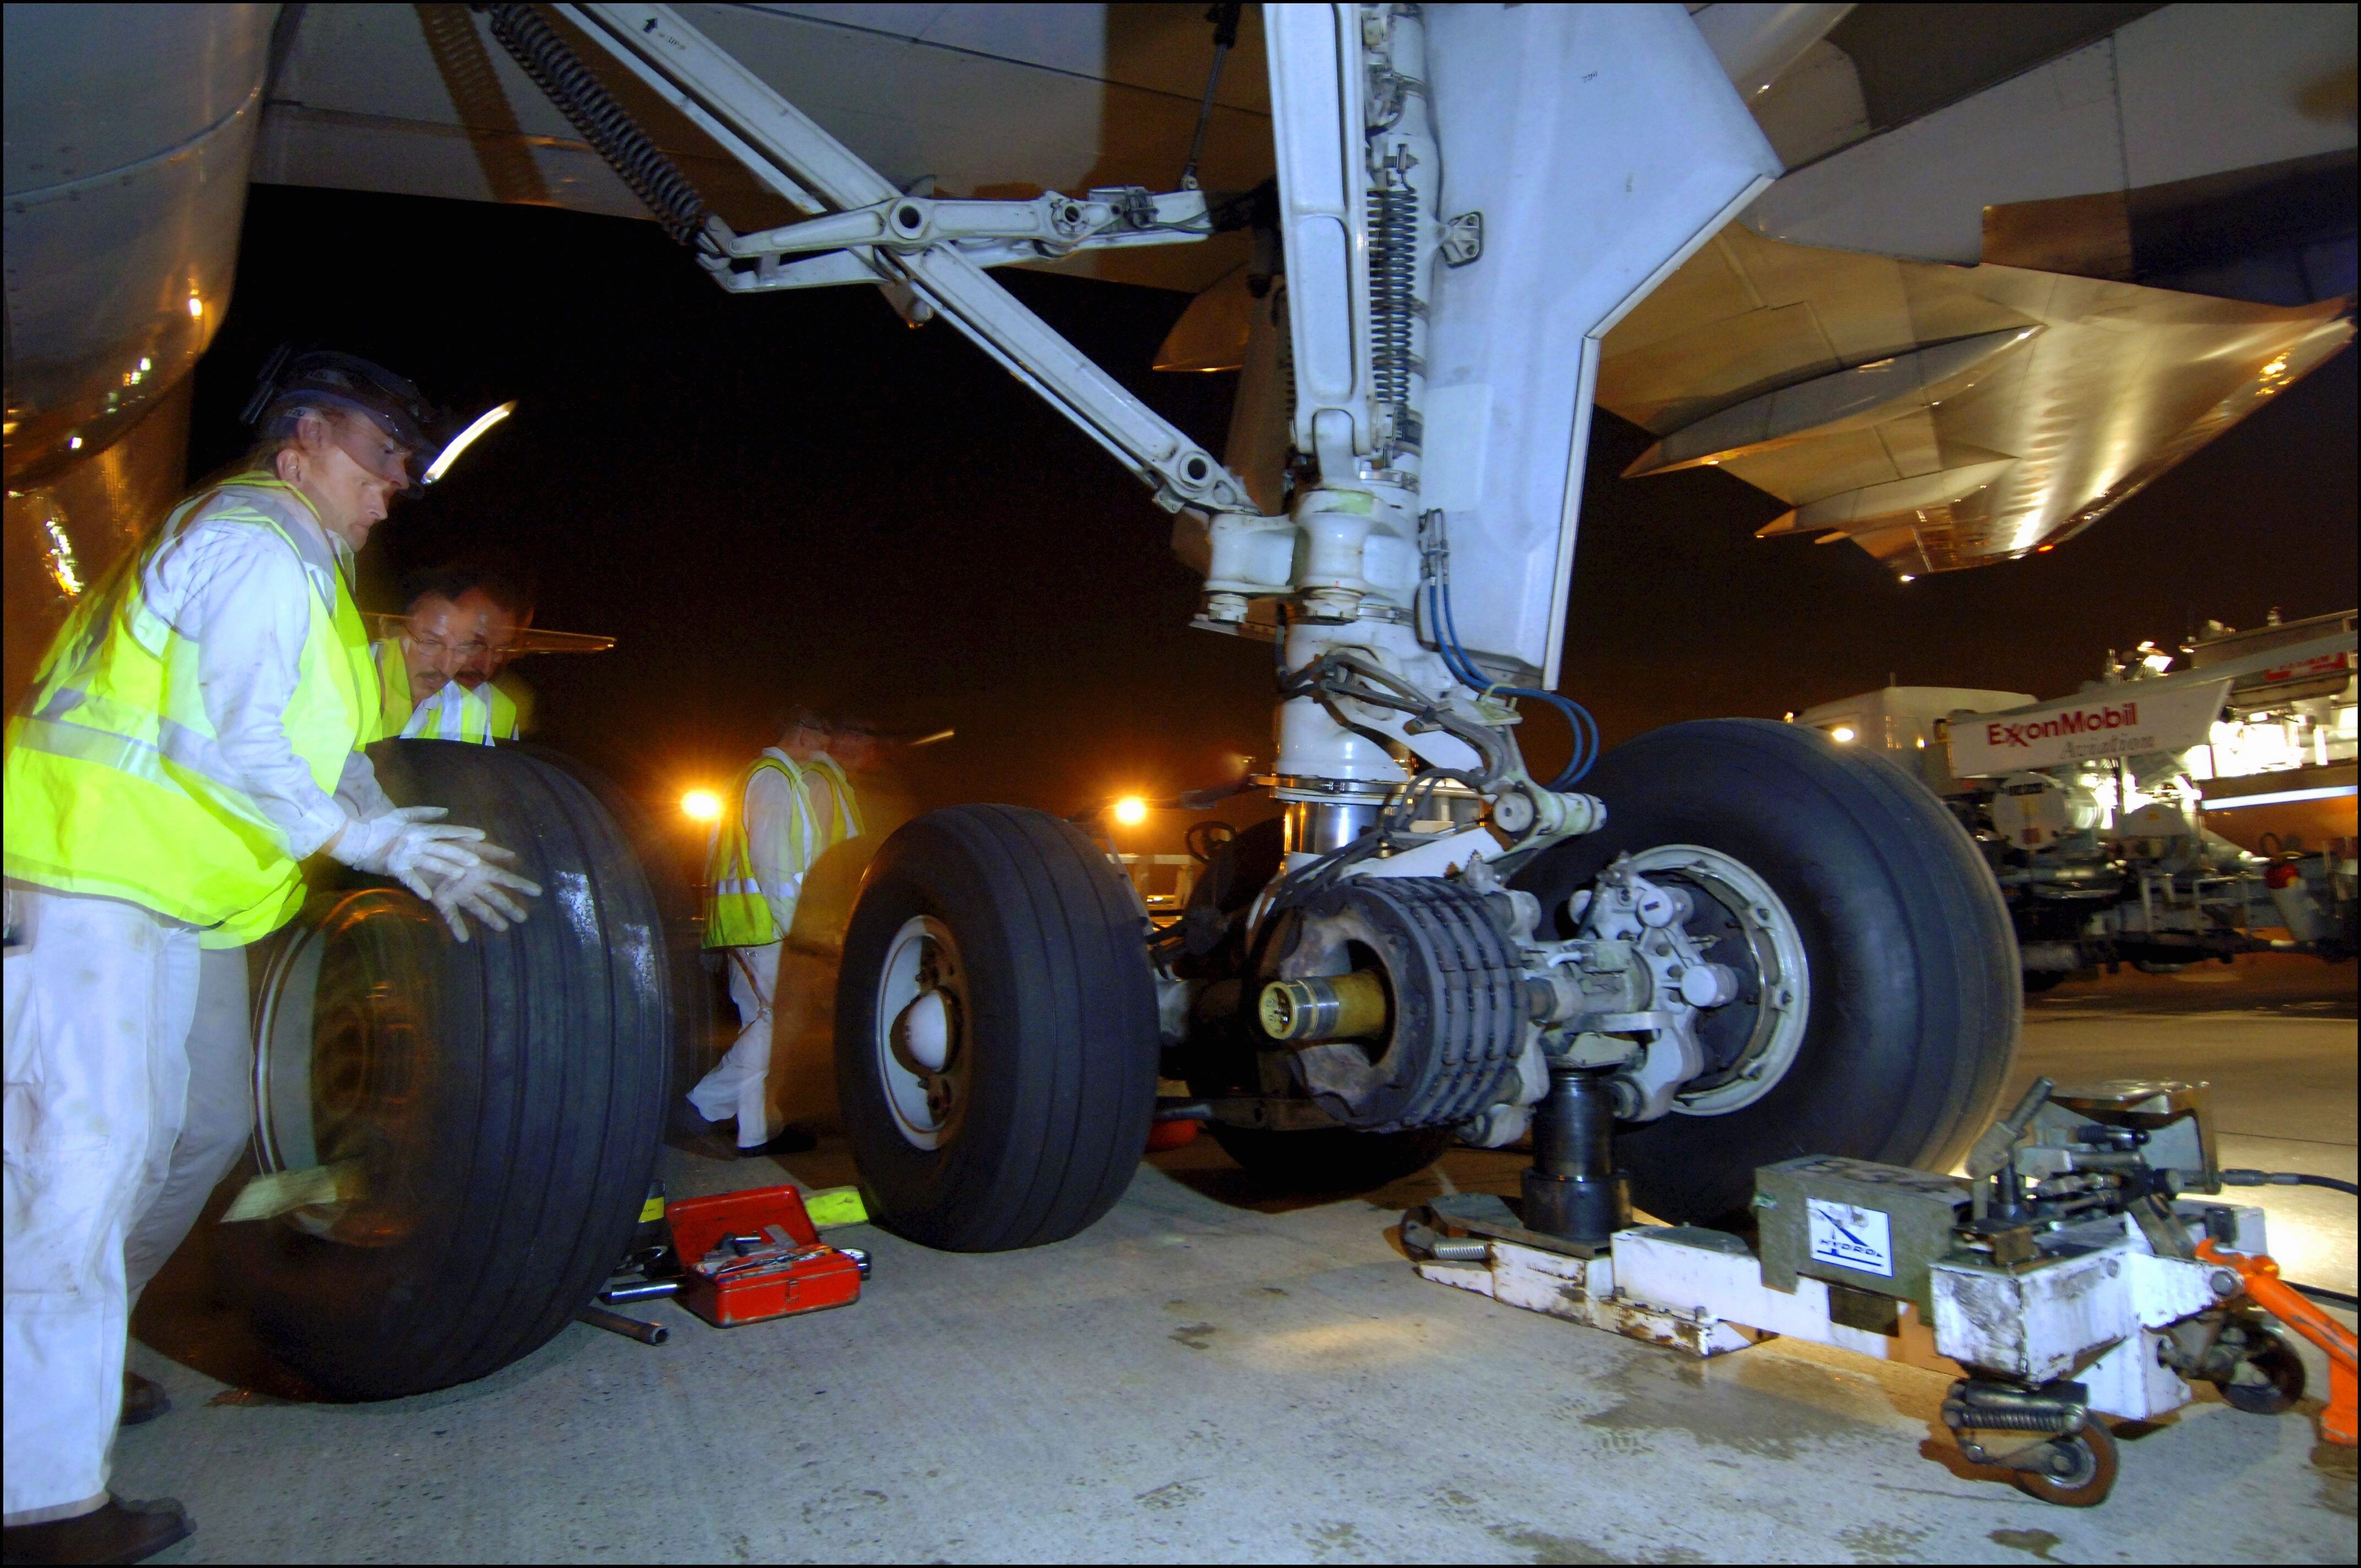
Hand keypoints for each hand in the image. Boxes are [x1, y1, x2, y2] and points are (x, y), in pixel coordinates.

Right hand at [325, 806, 485, 899]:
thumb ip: (425, 813)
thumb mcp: (402, 815)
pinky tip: (429, 896)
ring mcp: (406, 855)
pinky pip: (409, 878)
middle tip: (478, 862)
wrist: (355, 838)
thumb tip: (445, 810)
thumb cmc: (379, 827)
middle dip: (461, 854)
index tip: (481, 836)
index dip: (464, 832)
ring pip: (430, 862)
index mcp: (418, 829)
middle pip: (442, 847)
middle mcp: (415, 841)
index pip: (446, 830)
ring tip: (461, 875)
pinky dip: (418, 887)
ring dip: (446, 868)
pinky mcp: (395, 867)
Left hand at [426, 844, 542, 942]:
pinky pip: (451, 915)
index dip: (521, 884)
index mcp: (479, 869)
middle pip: (495, 896)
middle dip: (509, 906)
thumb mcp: (466, 842)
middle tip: (524, 918)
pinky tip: (464, 939)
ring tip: (503, 928)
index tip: (538, 892)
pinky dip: (457, 927)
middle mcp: (472, 883)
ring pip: (478, 907)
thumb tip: (513, 856)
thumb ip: (488, 850)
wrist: (415, 850)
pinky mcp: (442, 900)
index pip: (504, 878)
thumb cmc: (442, 845)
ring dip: (491, 918)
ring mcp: (458, 893)